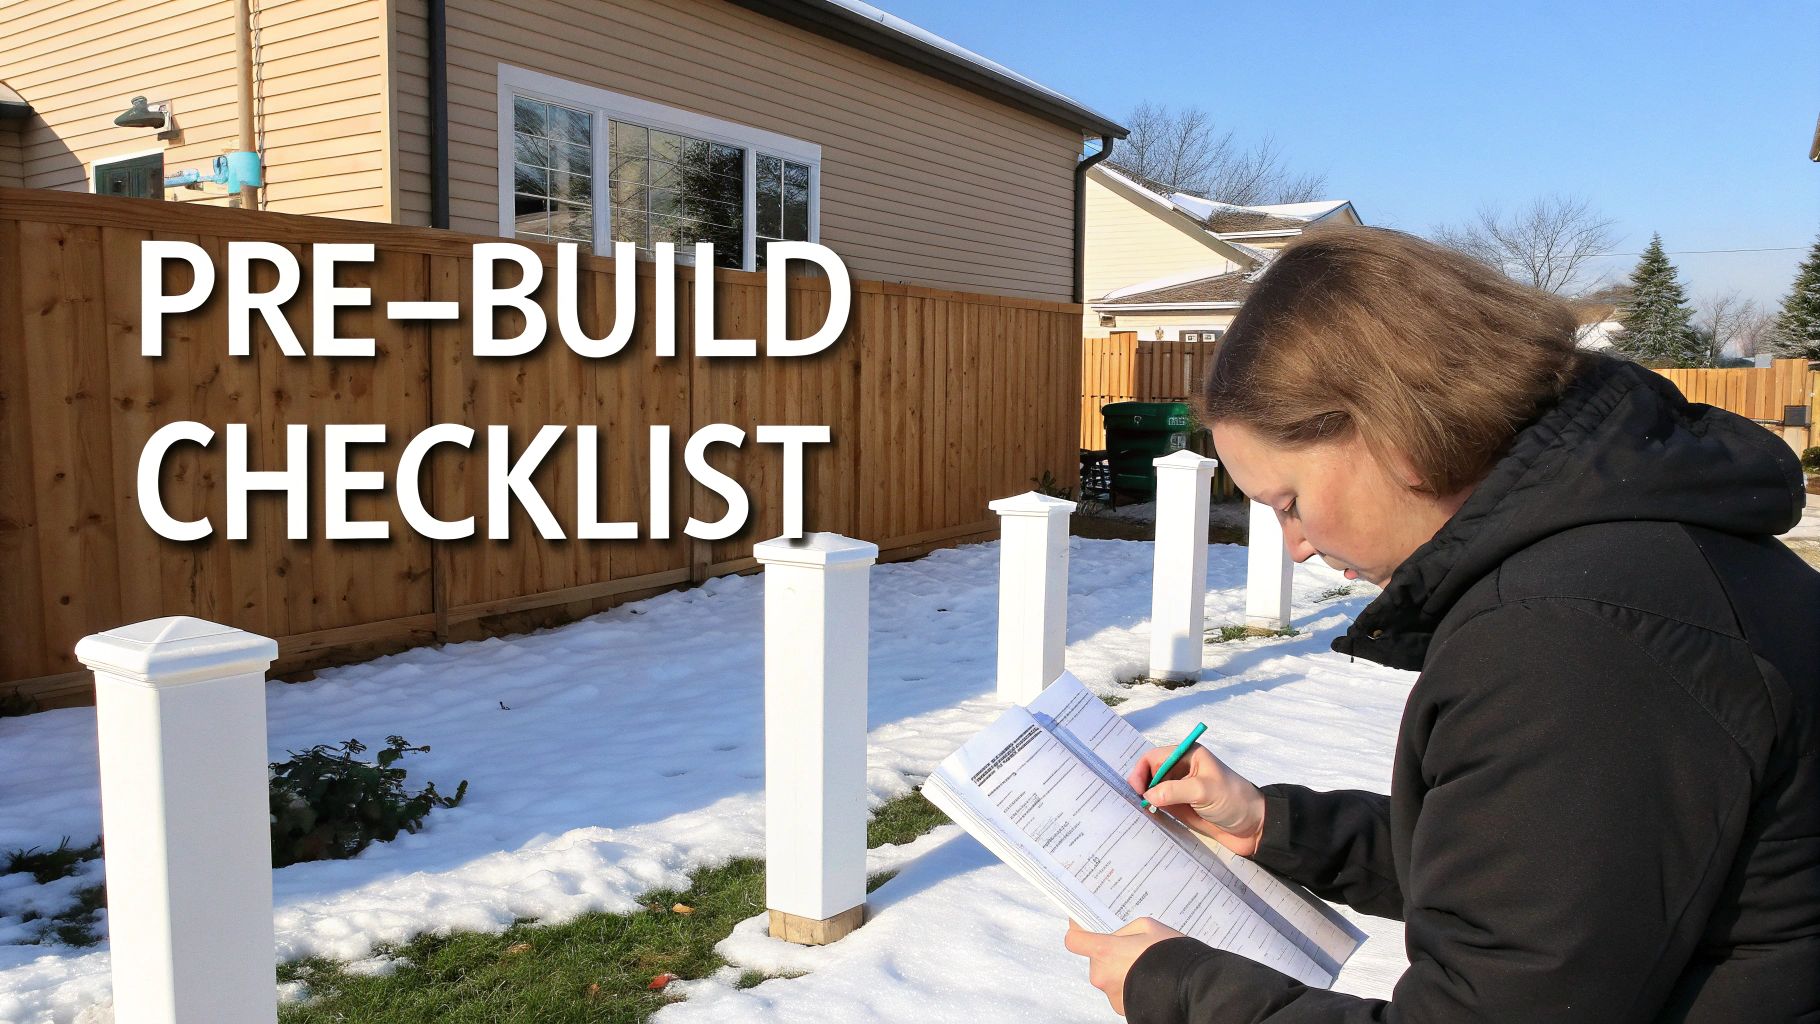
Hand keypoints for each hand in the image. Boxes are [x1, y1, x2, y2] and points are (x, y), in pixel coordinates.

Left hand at [1063, 917, 1183, 1015]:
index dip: (1078, 932)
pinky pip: (1120, 990)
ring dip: (1120, 970)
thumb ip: (1123, 931)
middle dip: (1110, 952)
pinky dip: (1129, 985)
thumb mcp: (1147, 927)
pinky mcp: (1121, 1008)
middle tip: (1131, 948)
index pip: (1074, 941)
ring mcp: (1111, 994)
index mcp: (1104, 951)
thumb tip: (1114, 937)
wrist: (1190, 987)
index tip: (1083, 927)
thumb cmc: (1169, 953)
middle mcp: (1102, 975)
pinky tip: (1147, 978)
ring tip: (1144, 965)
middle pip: (1096, 959)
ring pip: (1109, 975)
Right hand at [1127, 743, 1266, 855]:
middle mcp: (1182, 770)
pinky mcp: (1182, 808)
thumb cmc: (1233, 800)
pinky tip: (1146, 819)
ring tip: (1136, 813)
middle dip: (1140, 786)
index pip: (1155, 757)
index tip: (1136, 790)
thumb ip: (1173, 791)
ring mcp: (1181, 790)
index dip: (1141, 771)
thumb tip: (1146, 795)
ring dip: (1144, 800)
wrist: (1254, 827)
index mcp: (1188, 756)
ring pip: (1154, 791)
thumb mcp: (1204, 791)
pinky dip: (1152, 811)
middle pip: (1151, 773)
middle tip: (1134, 804)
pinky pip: (1161, 806)